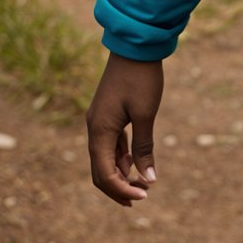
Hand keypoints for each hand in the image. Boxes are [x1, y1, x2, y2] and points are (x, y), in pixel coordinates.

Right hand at [86, 52, 163, 205]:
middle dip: (118, 187)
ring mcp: (99, 121)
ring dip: (120, 173)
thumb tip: (148, 179)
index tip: (143, 196)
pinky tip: (134, 161)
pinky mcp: (107, 114)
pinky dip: (120, 157)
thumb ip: (144, 148)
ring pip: (103, 158)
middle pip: (100, 170)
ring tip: (141, 183)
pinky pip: (109, 144)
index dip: (121, 189)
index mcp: (99, 130)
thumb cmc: (141, 78)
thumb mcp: (145, 114)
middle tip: (140, 197)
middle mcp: (94, 128)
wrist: (135, 45)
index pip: (104, 174)